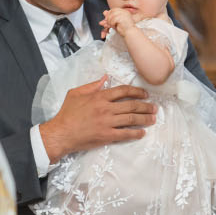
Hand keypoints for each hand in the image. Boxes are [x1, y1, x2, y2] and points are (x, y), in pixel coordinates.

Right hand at [39, 76, 156, 160]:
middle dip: (145, 106)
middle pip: (131, 105)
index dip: (137, 91)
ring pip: (130, 119)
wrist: (61, 133)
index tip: (145, 94)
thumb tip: (105, 78)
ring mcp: (107, 123)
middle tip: (155, 107)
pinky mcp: (106, 136)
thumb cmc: (67, 113)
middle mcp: (106, 108)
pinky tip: (142, 133)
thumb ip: (92, 85)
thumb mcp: (76, 93)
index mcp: (100, 97)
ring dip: (144, 119)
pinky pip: (124, 134)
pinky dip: (135, 133)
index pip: (123, 91)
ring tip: (153, 118)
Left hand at [101, 7, 136, 35]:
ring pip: (112, 15)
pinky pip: (113, 19)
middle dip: (108, 17)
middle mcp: (124, 11)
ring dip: (110, 21)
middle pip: (112, 11)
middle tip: (108, 24)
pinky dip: (112, 23)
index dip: (109, 14)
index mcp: (123, 11)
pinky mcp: (122, 18)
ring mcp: (124, 14)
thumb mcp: (115, 22)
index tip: (107, 20)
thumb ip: (110, 17)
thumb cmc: (124, 29)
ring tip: (111, 26)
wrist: (130, 33)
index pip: (113, 9)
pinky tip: (114, 26)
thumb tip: (104, 12)